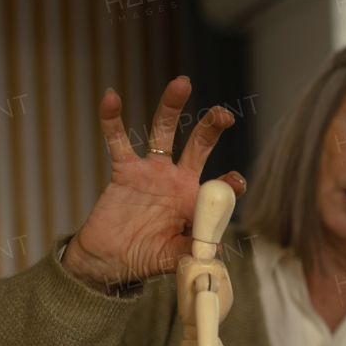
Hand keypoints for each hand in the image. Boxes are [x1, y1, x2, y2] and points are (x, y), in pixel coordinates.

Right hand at [61, 76, 247, 292]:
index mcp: (195, 202)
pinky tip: (112, 96)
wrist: (110, 262)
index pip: (219, 186)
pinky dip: (112, 119)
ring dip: (171, 107)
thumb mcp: (172, 258)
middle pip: (198, 146)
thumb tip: (213, 246)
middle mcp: (177, 181)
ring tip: (182, 83)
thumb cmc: (146, 258)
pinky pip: (117, 140)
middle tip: (224, 114)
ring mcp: (151, 172)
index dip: (230, 183)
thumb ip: (191, 250)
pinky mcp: (123, 171)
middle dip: (212, 128)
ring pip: (163, 132)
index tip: (235, 181)